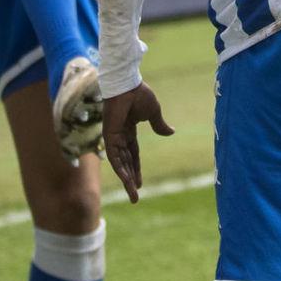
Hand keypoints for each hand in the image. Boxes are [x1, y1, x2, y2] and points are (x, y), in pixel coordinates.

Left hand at [101, 84, 173, 202]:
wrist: (128, 84)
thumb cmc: (139, 94)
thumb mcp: (154, 113)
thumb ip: (160, 125)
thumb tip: (171, 133)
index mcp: (128, 131)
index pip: (133, 155)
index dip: (136, 169)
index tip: (140, 184)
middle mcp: (119, 136)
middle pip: (126, 163)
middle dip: (130, 180)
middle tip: (135, 197)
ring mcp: (113, 137)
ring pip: (120, 164)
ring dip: (126, 179)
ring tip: (133, 194)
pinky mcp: (109, 136)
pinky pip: (115, 157)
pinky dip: (121, 169)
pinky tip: (126, 180)